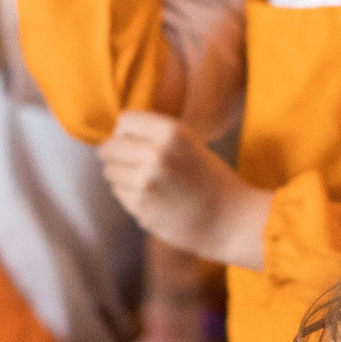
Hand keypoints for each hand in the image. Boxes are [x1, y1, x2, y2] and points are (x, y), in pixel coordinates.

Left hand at [98, 109, 269, 269]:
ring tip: (146, 182)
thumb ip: (156, 136)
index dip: (125, 131)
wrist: (230, 220)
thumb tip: (115, 135)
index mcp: (171, 132)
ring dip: (121, 175)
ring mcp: (145, 181)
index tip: (131, 140)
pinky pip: (118, 192)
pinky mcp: (139, 206)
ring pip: (110, 171)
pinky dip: (128, 194)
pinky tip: (151, 197)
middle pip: (110, 147)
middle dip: (115, 154)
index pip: (125, 121)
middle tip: (129, 163)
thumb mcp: (189, 144)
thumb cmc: (212, 181)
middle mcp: (156, 153)